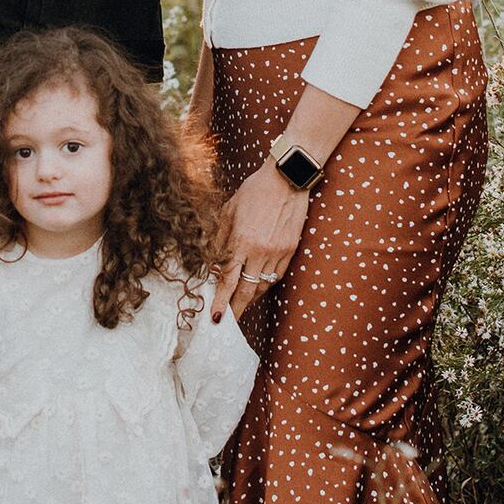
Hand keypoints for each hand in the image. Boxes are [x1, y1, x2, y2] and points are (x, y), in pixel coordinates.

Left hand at [210, 162, 309, 321]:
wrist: (287, 179)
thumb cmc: (254, 192)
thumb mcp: (228, 211)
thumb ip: (219, 240)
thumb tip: (212, 265)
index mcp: (241, 240)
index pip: (227, 279)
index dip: (221, 301)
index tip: (216, 318)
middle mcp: (260, 250)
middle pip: (246, 290)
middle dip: (236, 310)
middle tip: (228, 323)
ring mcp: (278, 252)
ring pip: (262, 286)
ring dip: (250, 298)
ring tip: (240, 305)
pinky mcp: (290, 250)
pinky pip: (276, 275)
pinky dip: (265, 284)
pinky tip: (257, 287)